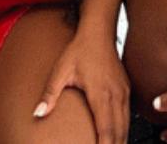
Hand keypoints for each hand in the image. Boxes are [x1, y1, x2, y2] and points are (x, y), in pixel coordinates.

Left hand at [38, 24, 131, 143]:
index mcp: (101, 94)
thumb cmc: (79, 51)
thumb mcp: (60, 71)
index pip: (106, 128)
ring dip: (121, 140)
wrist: (99, 32)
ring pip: (126, 124)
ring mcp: (124, 92)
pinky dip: (124, 129)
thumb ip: (50, 94)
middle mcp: (116, 95)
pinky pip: (128, 115)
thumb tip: (38, 114)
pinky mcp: (126, 89)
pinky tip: (119, 136)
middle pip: (119, 130)